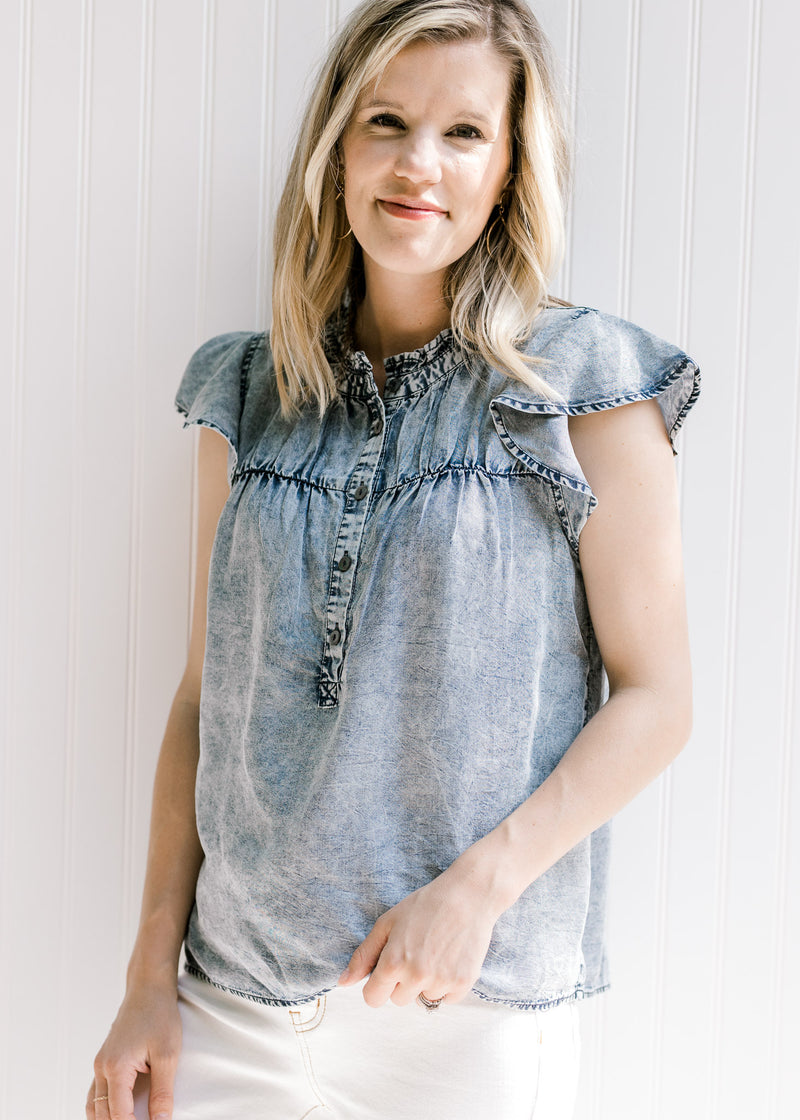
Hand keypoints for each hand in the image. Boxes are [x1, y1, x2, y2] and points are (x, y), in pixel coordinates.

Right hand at [86, 982, 181, 1119]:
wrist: (148, 988)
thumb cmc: (159, 1015)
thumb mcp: (167, 1054)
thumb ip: (163, 1091)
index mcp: (116, 1068)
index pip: (119, 1115)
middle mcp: (101, 1068)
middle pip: (102, 1114)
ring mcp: (99, 1064)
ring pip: (94, 1106)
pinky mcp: (103, 1060)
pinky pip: (95, 1093)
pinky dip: (103, 1108)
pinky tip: (118, 1113)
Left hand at [337, 864, 497, 1007]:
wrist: (468, 896)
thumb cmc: (424, 905)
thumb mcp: (387, 923)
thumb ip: (364, 955)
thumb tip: (343, 982)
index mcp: (393, 963)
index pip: (373, 999)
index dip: (378, 984)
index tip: (388, 969)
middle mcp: (416, 977)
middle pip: (398, 1000)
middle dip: (402, 982)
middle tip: (415, 952)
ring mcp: (441, 982)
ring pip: (423, 999)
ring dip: (425, 983)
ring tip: (435, 952)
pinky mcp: (463, 983)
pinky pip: (446, 999)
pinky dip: (446, 984)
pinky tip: (449, 958)